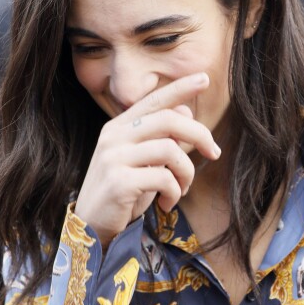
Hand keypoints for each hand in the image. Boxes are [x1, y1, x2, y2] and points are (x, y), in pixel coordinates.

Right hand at [74, 72, 220, 247]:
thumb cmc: (122, 191)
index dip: (180, 87)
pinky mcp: (119, 182)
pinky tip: (167, 203)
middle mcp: (114, 136)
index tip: (204, 78)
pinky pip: (164, 178)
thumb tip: (187, 110)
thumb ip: (160, 136)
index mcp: (119, 127)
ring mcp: (114, 158)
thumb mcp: (141, 161)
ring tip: (182, 188)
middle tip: (214, 152)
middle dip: (199, 134)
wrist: (90, 226)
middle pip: (168, 120)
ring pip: (170, 150)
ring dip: (187, 172)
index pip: (153, 99)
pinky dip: (175, 192)